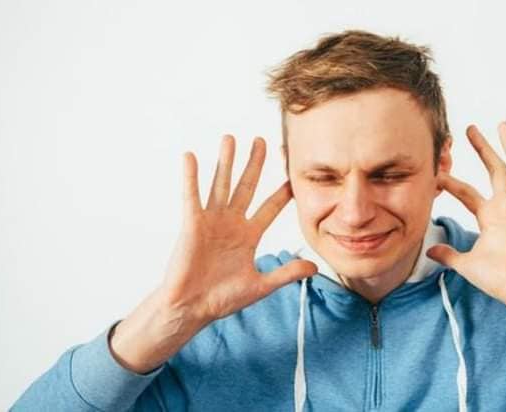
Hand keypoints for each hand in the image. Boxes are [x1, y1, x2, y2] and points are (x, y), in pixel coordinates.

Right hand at [160, 135, 317, 323]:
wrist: (192, 308)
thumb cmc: (221, 298)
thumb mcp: (260, 285)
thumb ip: (286, 273)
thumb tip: (315, 267)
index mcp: (249, 236)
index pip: (270, 208)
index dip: (283, 192)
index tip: (294, 175)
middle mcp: (231, 223)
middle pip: (246, 187)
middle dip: (255, 164)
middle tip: (263, 141)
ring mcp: (211, 221)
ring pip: (221, 185)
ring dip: (226, 162)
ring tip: (230, 138)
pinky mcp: (192, 224)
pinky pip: (192, 196)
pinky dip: (191, 177)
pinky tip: (191, 157)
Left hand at [427, 122, 505, 305]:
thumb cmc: (499, 278)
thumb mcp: (465, 262)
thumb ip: (448, 254)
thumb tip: (429, 251)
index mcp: (489, 217)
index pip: (466, 192)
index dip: (451, 182)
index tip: (436, 172)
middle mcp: (504, 206)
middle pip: (491, 170)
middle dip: (481, 149)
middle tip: (469, 129)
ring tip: (500, 124)